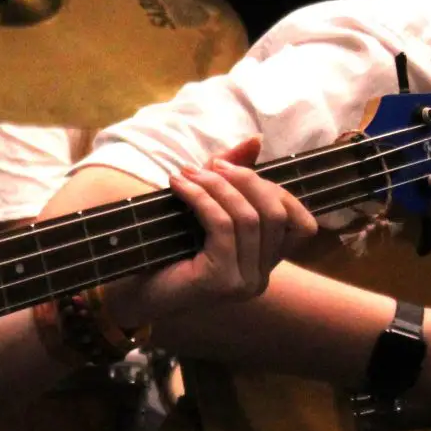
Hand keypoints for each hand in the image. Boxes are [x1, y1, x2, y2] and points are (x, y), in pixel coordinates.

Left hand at [104, 138, 317, 328]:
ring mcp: (244, 283)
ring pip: (248, 218)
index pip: (302, 226)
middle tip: (211, 166)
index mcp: (264, 263)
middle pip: (276, 214)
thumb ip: (232, 176)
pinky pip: (222, 226)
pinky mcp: (221, 281)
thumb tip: (256, 140)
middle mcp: (261, 278)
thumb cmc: (165, 249)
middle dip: (246, 180)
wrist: (128, 290)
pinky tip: (179, 186)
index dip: (279, 191)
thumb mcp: (204, 206)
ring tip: (187, 173)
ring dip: (216, 186)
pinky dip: (201, 199)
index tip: (235, 170)